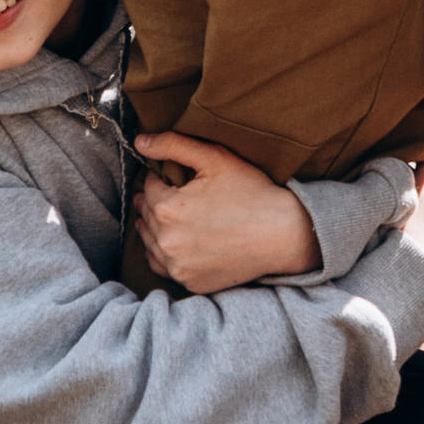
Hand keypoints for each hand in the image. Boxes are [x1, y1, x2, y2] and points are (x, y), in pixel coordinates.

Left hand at [134, 133, 321, 292]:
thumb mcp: (216, 158)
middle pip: (147, 215)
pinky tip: (179, 243)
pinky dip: (165, 255)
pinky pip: (163, 267)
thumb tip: (140, 141)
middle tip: (175, 196)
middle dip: (156, 202)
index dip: (160, 178)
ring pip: (149, 242)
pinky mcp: (190, 282)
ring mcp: (178, 266)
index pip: (148, 187)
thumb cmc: (252, 192)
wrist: (283, 234)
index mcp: (169, 207)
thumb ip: (174, 145)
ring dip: (155, 228)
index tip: (174, 178)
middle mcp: (167, 241)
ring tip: (174, 218)